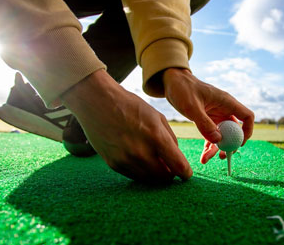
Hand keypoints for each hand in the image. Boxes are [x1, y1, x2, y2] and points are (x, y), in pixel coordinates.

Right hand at [61, 69, 191, 181]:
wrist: (97, 102)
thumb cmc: (130, 106)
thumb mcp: (157, 117)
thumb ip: (170, 140)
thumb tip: (176, 160)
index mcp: (156, 137)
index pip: (178, 166)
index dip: (185, 173)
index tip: (186, 174)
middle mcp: (141, 152)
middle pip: (165, 177)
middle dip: (171, 173)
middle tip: (170, 166)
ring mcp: (126, 160)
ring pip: (149, 180)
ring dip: (156, 175)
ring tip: (155, 162)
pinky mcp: (114, 164)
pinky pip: (134, 176)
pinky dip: (142, 172)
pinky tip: (141, 160)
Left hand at [162, 68, 253, 163]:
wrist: (172, 82)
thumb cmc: (182, 89)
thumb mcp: (191, 107)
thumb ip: (204, 124)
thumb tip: (218, 140)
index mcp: (226, 102)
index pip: (246, 116)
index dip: (247, 131)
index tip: (239, 143)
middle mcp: (223, 109)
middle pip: (234, 130)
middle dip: (229, 144)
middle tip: (221, 157)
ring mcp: (216, 115)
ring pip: (222, 135)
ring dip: (217, 148)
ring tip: (206, 159)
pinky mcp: (207, 119)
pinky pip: (212, 135)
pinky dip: (209, 145)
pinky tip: (202, 155)